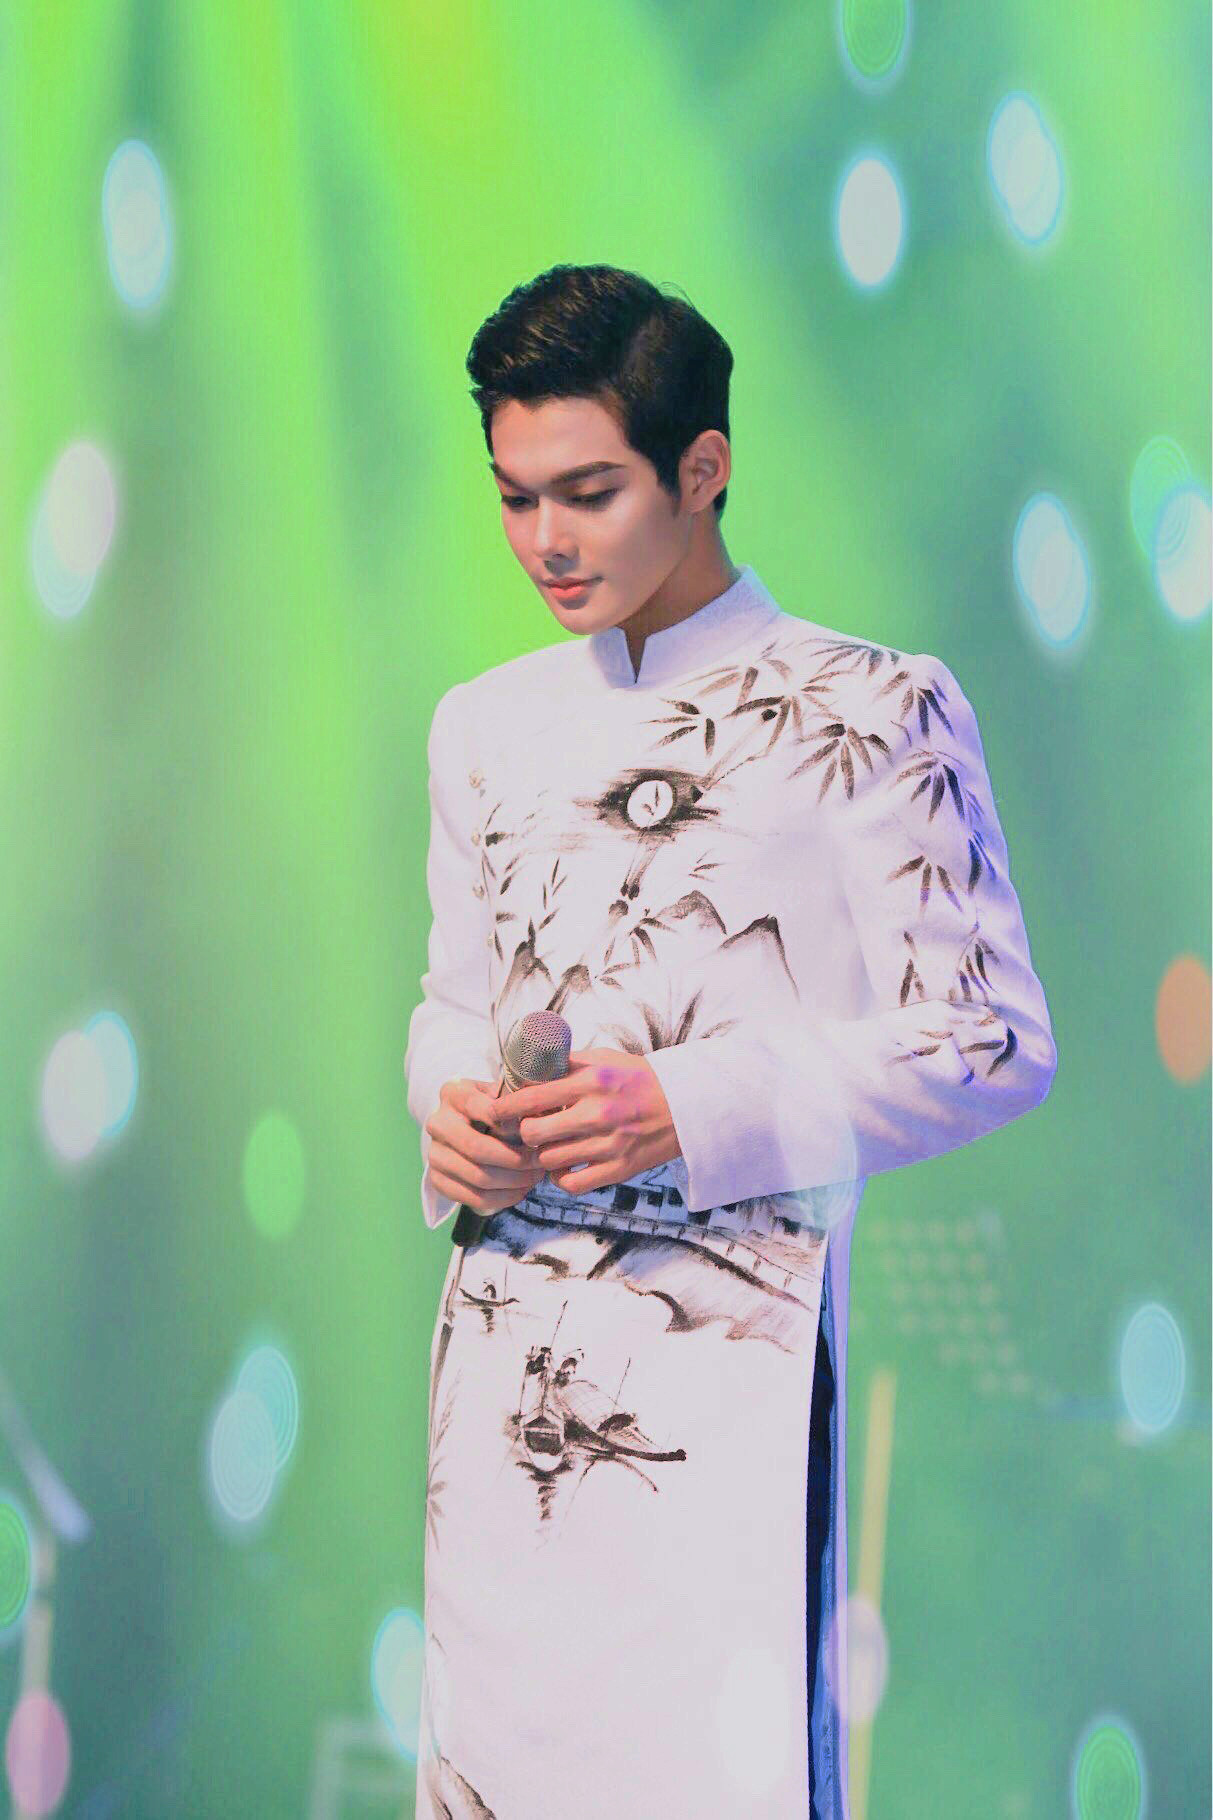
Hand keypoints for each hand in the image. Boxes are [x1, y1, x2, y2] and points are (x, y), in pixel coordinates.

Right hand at [425, 1077, 547, 1215]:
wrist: (463, 1124)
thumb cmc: (491, 1105)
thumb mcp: (501, 1094)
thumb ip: (516, 1101)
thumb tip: (540, 1118)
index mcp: (454, 1094)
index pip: (485, 1111)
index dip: (511, 1125)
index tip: (535, 1134)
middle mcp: (438, 1123)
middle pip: (477, 1148)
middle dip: (515, 1160)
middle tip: (541, 1162)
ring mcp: (434, 1153)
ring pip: (478, 1177)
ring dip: (513, 1182)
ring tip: (535, 1177)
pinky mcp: (437, 1180)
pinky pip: (473, 1198)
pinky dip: (502, 1198)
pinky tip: (521, 1190)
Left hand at [486, 1048, 681, 1195]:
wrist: (686, 1106)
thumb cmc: (640, 1080)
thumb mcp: (606, 1059)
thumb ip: (568, 1063)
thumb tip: (529, 1067)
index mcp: (592, 1081)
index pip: (533, 1097)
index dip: (506, 1107)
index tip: (495, 1112)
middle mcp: (598, 1113)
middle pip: (534, 1134)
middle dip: (523, 1133)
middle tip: (527, 1130)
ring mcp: (608, 1144)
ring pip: (549, 1160)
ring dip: (542, 1155)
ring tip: (548, 1146)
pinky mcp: (619, 1169)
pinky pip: (573, 1183)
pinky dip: (562, 1177)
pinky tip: (565, 1166)